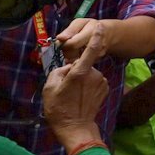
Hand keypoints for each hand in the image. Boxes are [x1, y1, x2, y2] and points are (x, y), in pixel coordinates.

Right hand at [42, 26, 107, 148]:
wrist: (75, 128)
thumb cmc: (59, 108)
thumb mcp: (49, 87)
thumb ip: (59, 71)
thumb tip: (68, 66)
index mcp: (79, 73)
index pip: (90, 50)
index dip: (95, 37)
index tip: (100, 26)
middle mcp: (94, 74)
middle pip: (84, 64)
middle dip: (76, 71)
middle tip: (67, 87)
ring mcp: (101, 82)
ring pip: (89, 73)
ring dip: (82, 79)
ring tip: (74, 94)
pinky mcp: (105, 88)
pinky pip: (94, 81)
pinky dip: (89, 85)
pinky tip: (82, 97)